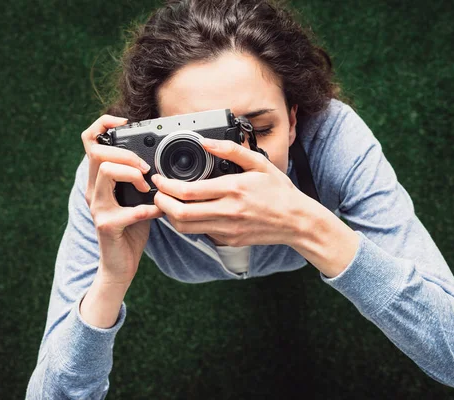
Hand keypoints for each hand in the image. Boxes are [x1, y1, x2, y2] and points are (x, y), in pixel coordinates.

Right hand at [81, 114, 163, 283]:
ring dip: (132, 174)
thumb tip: (164, 162)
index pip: (89, 142)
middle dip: (127, 154)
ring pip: (106, 172)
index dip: (102, 125)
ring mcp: (98, 208)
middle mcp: (93, 191)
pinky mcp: (107, 226)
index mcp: (99, 180)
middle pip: (98, 153)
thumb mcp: (137, 197)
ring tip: (148, 187)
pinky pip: (126, 210)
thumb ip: (142, 179)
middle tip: (147, 169)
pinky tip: (157, 212)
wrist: (120, 265)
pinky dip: (147, 209)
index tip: (123, 122)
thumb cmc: (131, 229)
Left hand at [151, 137, 308, 246]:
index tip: (159, 178)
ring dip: (171, 216)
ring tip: (168, 203)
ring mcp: (227, 229)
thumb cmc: (279, 192)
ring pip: (185, 227)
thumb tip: (207, 141)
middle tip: (157, 193)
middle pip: (180, 213)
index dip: (166, 186)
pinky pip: (200, 233)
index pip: (187, 192)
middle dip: (161, 203)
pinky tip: (190, 212)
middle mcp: (228, 211)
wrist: (297, 222)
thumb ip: (231, 150)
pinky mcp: (228, 240)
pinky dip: (189, 223)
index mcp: (233, 189)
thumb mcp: (259, 163)